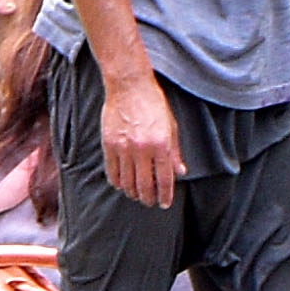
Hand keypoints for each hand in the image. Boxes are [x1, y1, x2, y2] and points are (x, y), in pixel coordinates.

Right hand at [100, 70, 184, 208]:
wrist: (129, 86)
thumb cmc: (154, 104)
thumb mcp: (171, 126)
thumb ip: (175, 152)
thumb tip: (181, 172)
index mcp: (161, 145)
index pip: (164, 179)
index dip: (165, 195)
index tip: (164, 204)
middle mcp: (142, 149)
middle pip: (144, 185)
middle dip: (148, 198)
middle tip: (150, 201)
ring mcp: (123, 148)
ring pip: (127, 182)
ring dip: (133, 192)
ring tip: (137, 194)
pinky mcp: (109, 144)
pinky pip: (112, 172)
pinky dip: (117, 182)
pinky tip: (122, 184)